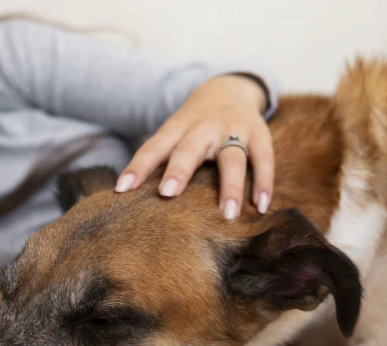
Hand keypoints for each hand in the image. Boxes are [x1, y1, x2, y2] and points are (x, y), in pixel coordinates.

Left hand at [115, 75, 273, 218]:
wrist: (228, 88)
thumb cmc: (193, 125)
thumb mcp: (173, 134)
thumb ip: (157, 159)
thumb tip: (125, 195)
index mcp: (177, 128)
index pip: (153, 147)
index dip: (138, 167)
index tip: (122, 188)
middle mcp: (204, 127)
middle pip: (189, 149)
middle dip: (178, 170)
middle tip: (168, 194)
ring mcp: (233, 129)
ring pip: (232, 158)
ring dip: (230, 186)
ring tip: (228, 215)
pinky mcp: (259, 133)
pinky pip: (263, 159)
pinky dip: (263, 182)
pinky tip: (261, 207)